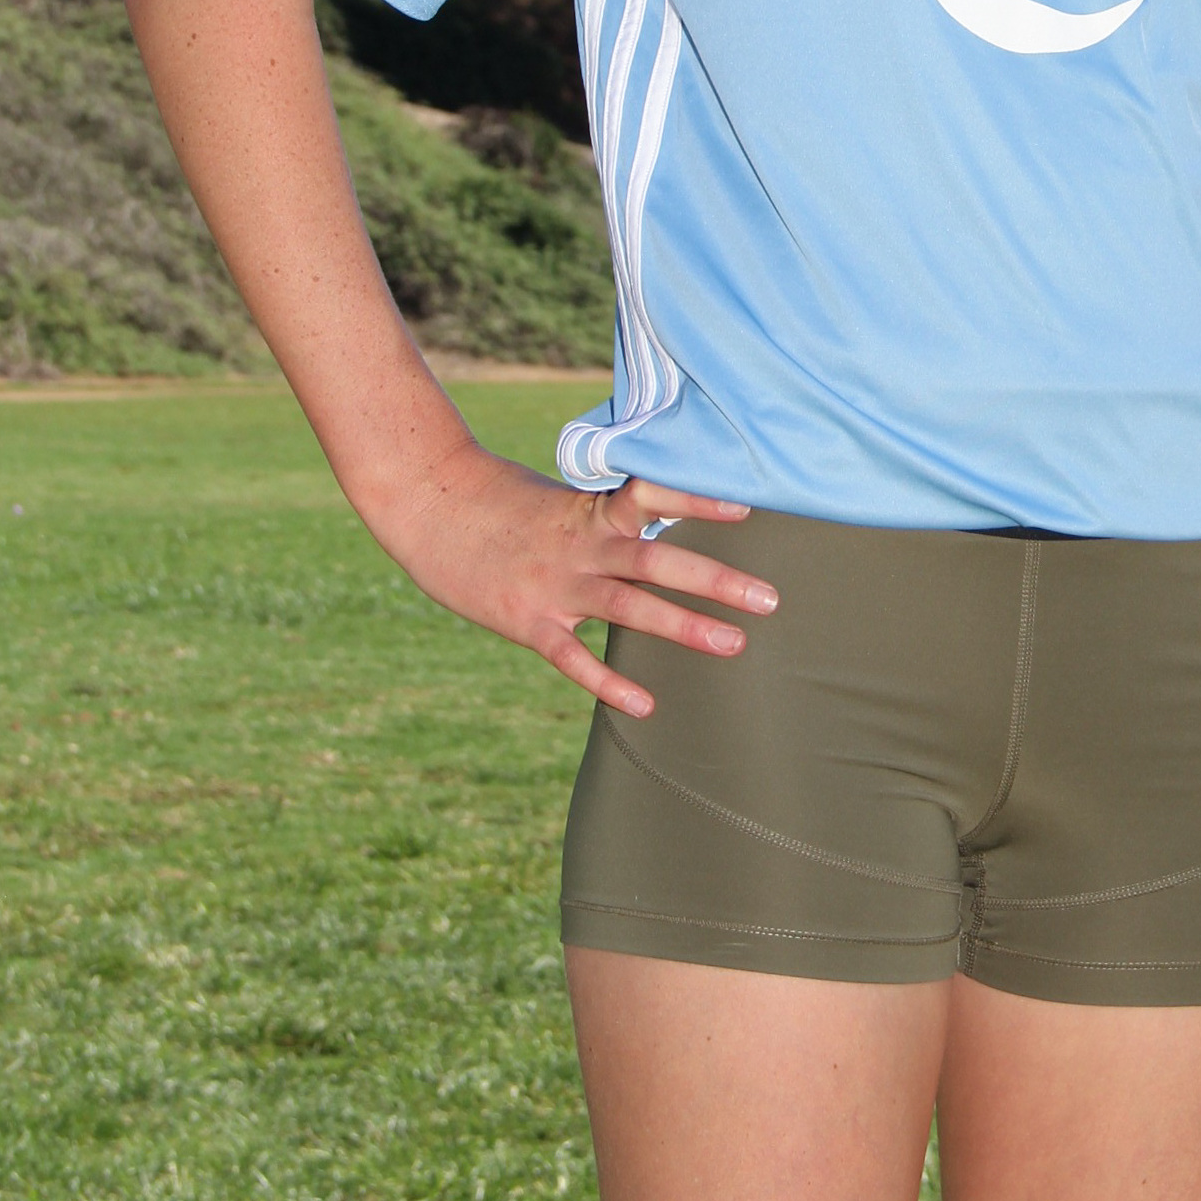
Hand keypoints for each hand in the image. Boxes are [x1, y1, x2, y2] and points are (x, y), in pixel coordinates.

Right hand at [374, 444, 776, 715]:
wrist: (430, 508)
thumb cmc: (503, 500)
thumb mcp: (561, 495)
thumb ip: (608, 512)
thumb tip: (658, 513)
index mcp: (589, 510)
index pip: (651, 499)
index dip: (697, 503)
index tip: (746, 509)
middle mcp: (580, 547)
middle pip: (656, 562)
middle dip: (716, 582)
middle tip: (770, 599)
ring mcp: (554, 586)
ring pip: (629, 609)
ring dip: (685, 628)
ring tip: (736, 644)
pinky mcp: (527, 622)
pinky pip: (574, 659)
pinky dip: (609, 682)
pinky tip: (645, 706)